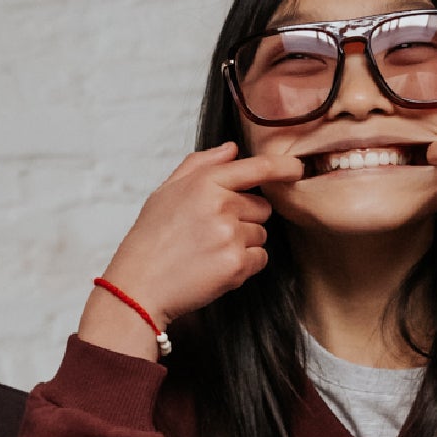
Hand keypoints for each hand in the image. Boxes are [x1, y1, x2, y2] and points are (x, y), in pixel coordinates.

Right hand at [79, 145, 302, 358]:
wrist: (138, 287)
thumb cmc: (149, 240)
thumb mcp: (166, 193)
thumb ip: (200, 165)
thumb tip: (232, 149)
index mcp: (204, 183)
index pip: (256, 168)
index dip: (283, 167)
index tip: (297, 168)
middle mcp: (221, 205)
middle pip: (262, 207)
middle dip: (245, 218)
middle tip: (212, 233)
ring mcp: (230, 236)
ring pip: (260, 234)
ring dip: (243, 243)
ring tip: (210, 252)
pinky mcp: (236, 265)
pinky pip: (260, 258)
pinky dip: (245, 265)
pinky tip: (217, 267)